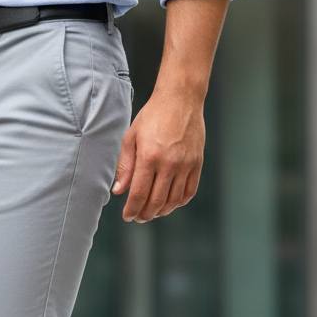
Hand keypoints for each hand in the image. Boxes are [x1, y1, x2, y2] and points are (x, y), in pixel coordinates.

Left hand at [112, 91, 204, 221]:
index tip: (127, 216)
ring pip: (174, 200)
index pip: (139, 194)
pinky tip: (170, 203)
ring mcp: (186, 164)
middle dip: (145, 214)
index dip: (132, 210)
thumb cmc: (152, 116)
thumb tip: (118, 190)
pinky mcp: (197, 163)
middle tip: (139, 217)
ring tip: (153, 212)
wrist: (181, 99)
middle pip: (156, 201)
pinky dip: (179, 202)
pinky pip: (190, 191)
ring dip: (162, 211)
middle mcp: (169, 164)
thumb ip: (124, 166)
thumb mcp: (131, 138)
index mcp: (149, 157)